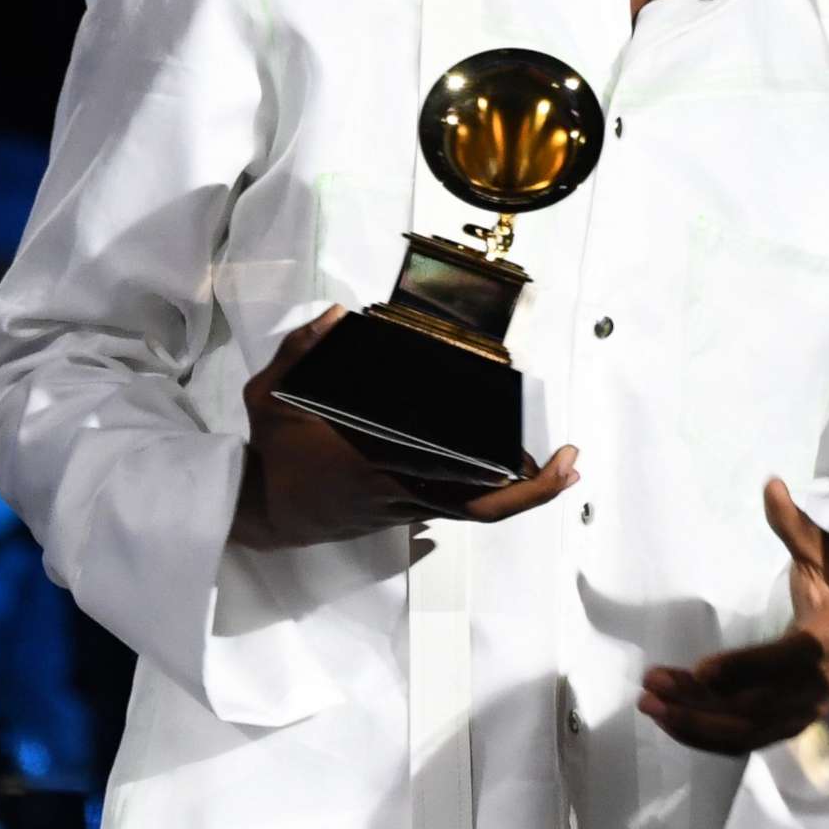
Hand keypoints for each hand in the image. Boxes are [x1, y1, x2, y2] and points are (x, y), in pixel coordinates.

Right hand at [230, 306, 579, 548]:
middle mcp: (399, 492)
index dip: (513, 478)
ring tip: (547, 462)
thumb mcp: (270, 396)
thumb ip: (301, 351)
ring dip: (514, 492)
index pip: (457, 477)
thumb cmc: (269, 455)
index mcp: (378, 463)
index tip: (546, 455)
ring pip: (471, 510)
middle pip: (482, 506)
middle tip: (569, 464)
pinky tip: (496, 466)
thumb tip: (338, 315)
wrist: (259, 512)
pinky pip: (451, 506)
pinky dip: (481, 490)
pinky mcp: (396, 513)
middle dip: (533, 490)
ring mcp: (401, 508)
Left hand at [637, 478, 828, 754]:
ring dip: (695, 724)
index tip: (701, 670)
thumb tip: (771, 483)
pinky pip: (748, 740)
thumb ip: (797, 527)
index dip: (745, 669)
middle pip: (758, 706)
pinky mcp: (791, 725)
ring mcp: (806, 712)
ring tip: (647, 703)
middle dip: (701, 701)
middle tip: (651, 685)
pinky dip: (707, 736)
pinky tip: (669, 719)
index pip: (788, 661)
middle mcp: (820, 687)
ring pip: (748, 731)